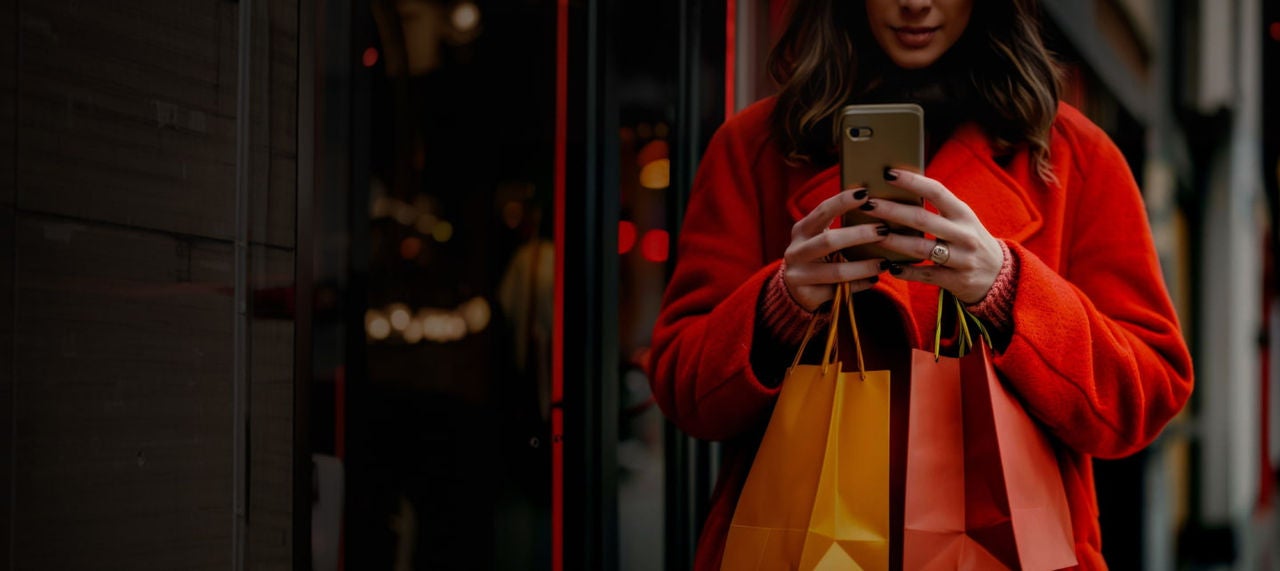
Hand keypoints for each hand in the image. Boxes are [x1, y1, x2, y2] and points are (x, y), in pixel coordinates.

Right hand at [782, 187, 888, 310]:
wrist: (798, 289)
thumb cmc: (821, 255)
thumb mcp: (822, 236)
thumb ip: (842, 223)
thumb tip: (879, 206)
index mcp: (801, 230)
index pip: (822, 211)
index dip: (843, 201)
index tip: (866, 193)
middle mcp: (796, 250)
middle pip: (829, 241)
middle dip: (859, 235)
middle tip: (884, 230)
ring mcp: (798, 275)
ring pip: (836, 271)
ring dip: (863, 266)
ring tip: (885, 262)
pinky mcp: (806, 295)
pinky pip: (838, 291)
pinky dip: (859, 284)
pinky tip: (874, 279)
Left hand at [858, 169, 1003, 303]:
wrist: (999, 275)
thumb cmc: (969, 240)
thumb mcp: (961, 221)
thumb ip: (937, 208)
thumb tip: (897, 191)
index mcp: (963, 214)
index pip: (937, 191)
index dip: (912, 181)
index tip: (888, 173)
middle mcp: (964, 234)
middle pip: (921, 220)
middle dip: (891, 211)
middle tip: (867, 204)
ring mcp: (960, 259)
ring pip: (920, 248)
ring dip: (892, 241)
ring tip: (870, 234)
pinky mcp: (955, 280)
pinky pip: (924, 275)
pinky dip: (905, 271)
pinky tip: (888, 266)